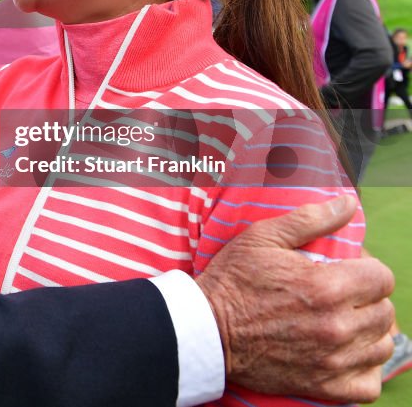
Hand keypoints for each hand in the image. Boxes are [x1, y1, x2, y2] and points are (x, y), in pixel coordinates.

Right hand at [195, 195, 394, 402]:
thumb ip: (309, 219)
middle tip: (341, 294)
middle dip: (367, 299)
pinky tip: (346, 353)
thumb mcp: (262, 238)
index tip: (348, 270)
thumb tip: (348, 204)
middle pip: (384, 312)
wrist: (206, 330)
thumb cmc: (232, 280)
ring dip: (368, 333)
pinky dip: (365, 369)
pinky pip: (369, 384)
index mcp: (326, 287)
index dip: (367, 269)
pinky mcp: (324, 386)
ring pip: (381, 346)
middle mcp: (336, 326)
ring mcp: (333, 360)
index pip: (382, 278)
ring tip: (343, 322)